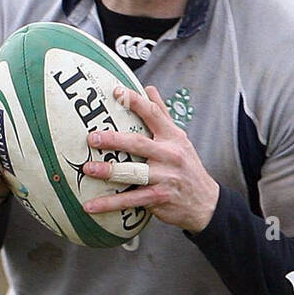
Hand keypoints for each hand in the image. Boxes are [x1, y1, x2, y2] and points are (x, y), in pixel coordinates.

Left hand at [82, 84, 219, 233]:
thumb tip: (149, 89)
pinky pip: (130, 200)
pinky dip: (109, 204)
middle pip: (138, 144)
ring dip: (109, 171)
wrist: (205, 202)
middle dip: (114, 140)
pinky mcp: (158, 198)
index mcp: (172, 137)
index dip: (135, 101)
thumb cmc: (187, 167)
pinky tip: (90, 205)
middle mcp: (169, 155)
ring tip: (87, 169)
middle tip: (92, 138)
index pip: (153, 114)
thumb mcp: (180, 139)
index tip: (116, 92)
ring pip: (133, 173)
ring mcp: (164, 177)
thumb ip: (162, 115)